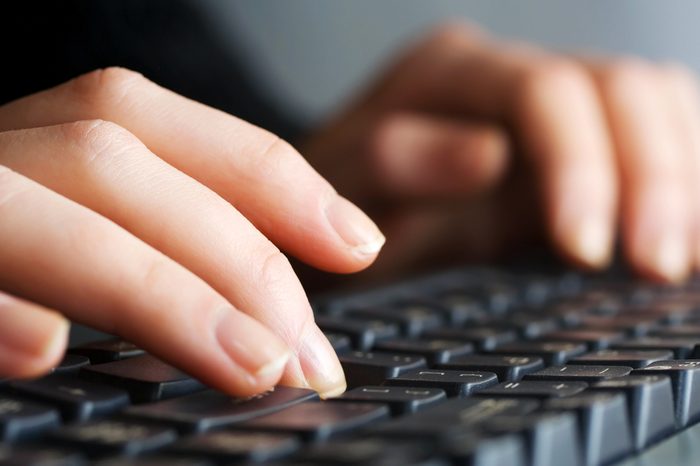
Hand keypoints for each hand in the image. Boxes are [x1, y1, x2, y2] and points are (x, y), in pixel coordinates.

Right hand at [0, 68, 384, 396]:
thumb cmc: (2, 271)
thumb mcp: (84, 246)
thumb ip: (157, 254)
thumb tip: (272, 322)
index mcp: (37, 144)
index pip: (167, 129)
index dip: (271, 179)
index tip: (357, 244)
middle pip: (118, 159)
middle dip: (234, 258)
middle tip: (310, 360)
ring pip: (40, 201)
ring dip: (156, 287)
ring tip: (250, 365)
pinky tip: (45, 355)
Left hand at [304, 23, 699, 282]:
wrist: (332, 215)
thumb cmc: (331, 208)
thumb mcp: (340, 194)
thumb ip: (398, 163)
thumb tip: (490, 155)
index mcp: (449, 73)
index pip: (544, 89)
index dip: (580, 165)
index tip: (585, 250)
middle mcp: (507, 73)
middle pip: (619, 88)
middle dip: (651, 177)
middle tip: (656, 265)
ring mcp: (548, 104)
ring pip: (653, 104)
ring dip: (680, 178)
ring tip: (676, 257)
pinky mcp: (575, 141)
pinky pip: (653, 136)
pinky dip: (681, 179)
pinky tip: (683, 230)